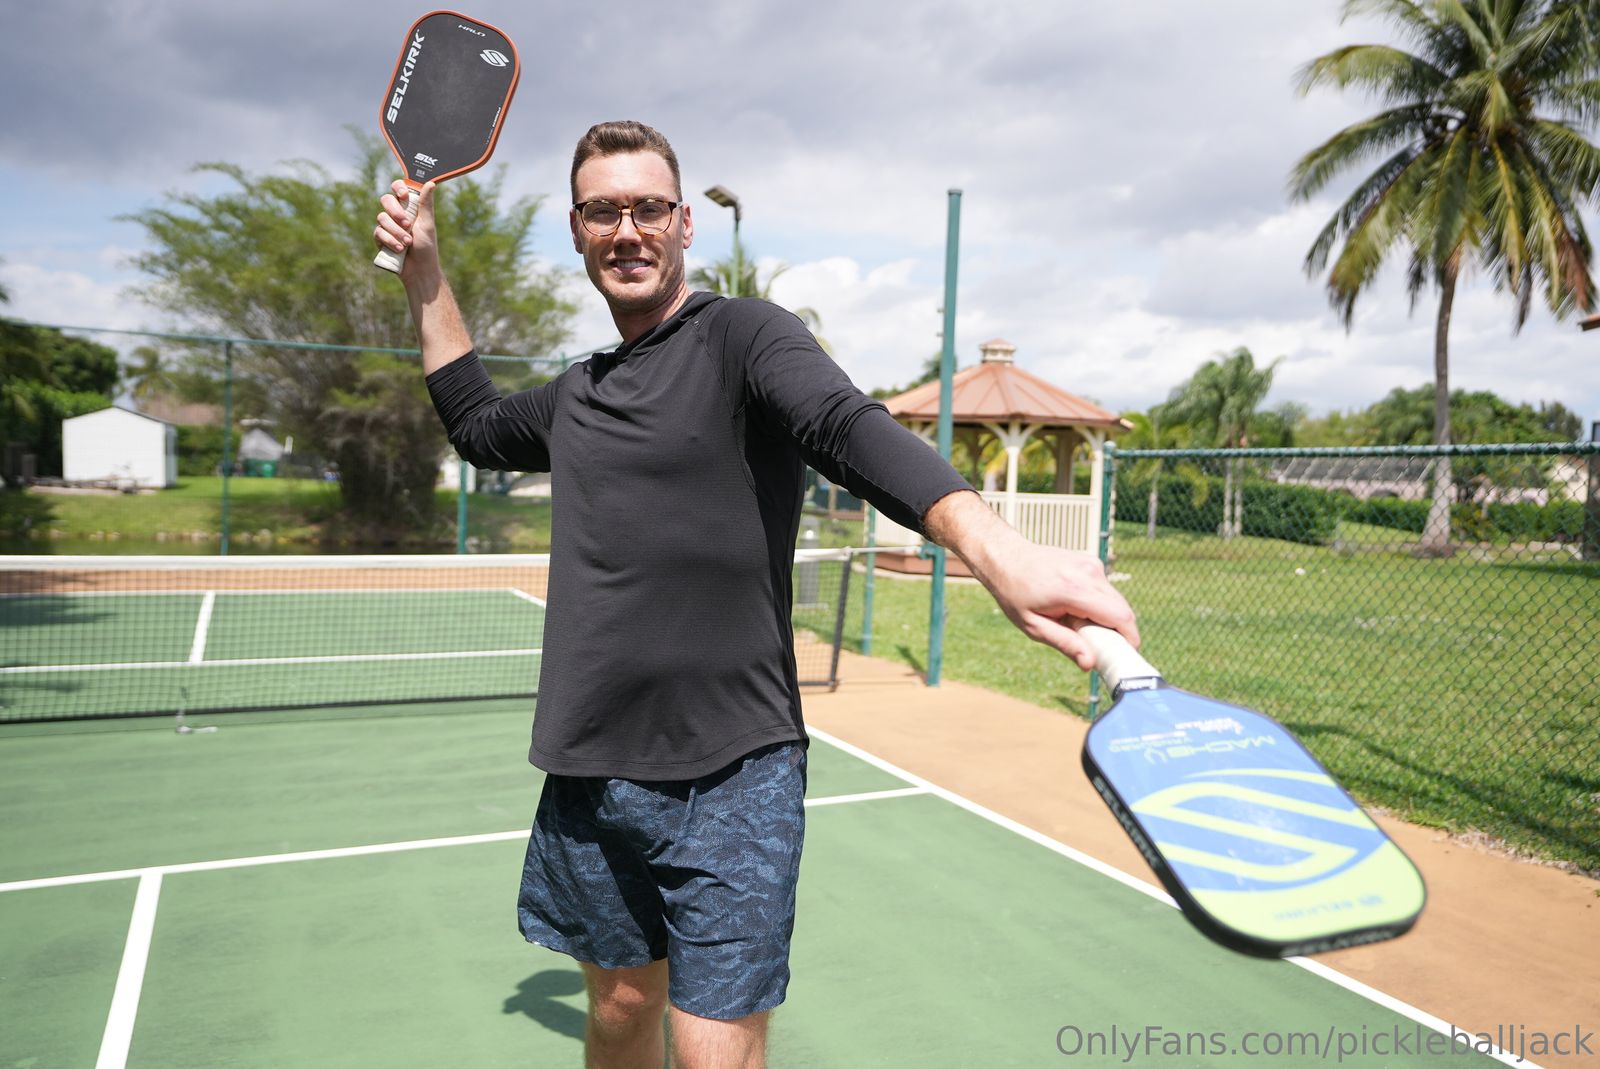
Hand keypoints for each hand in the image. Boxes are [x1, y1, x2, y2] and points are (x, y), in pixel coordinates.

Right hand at [373, 179, 438, 277]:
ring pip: (381, 217)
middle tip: (407, 223)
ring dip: (396, 231)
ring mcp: (387, 225)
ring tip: (408, 242)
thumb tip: (431, 183)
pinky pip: (378, 232)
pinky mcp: (380, 238)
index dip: (398, 188)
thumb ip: (426, 204)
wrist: (419, 270)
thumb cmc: (427, 247)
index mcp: (409, 207)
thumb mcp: (427, 224)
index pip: (398, 188)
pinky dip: (390, 240)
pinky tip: (399, 249)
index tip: (404, 195)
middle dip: (395, 211)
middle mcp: (396, 213)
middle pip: (386, 200)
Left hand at [924, 489, 1138, 671]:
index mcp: (1074, 589)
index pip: (1120, 617)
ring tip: (1075, 622)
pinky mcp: (1092, 562)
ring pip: (1116, 601)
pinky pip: (1106, 591)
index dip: (1129, 640)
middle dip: (1116, 633)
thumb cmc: (1015, 593)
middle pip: (1123, 610)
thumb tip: (1091, 663)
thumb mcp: (1033, 626)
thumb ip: (1065, 644)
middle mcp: (1089, 572)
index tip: (1123, 657)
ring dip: (1105, 618)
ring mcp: (1092, 564)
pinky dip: (1098, 604)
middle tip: (1094, 646)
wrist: (1006, 557)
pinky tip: (1074, 607)